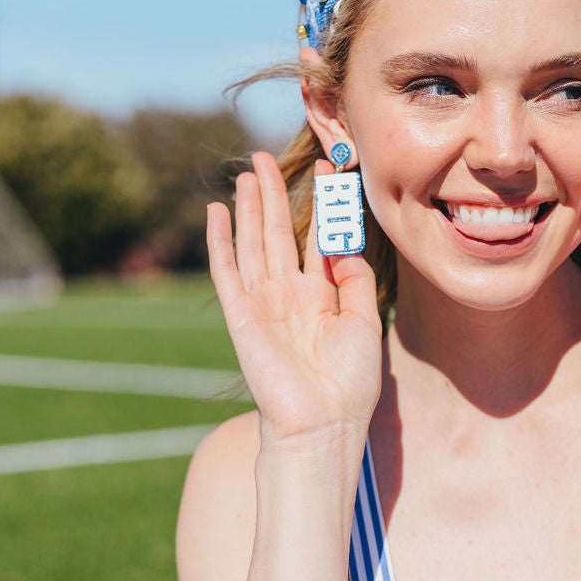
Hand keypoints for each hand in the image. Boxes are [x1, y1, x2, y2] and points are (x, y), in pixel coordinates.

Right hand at [206, 152, 382, 448]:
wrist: (322, 422)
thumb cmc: (349, 383)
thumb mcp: (363, 322)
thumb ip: (354, 280)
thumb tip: (345, 244)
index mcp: (320, 299)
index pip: (316, 240)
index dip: (319, 205)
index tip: (326, 169)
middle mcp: (289, 297)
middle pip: (279, 235)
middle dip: (275, 196)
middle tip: (268, 158)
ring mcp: (262, 304)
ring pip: (253, 244)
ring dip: (249, 208)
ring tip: (247, 173)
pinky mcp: (241, 315)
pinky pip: (227, 270)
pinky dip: (221, 241)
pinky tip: (218, 211)